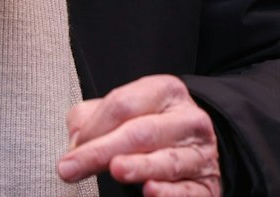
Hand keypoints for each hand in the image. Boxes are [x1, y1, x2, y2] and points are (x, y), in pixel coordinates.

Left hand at [57, 74, 221, 195]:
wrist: (197, 147)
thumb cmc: (154, 126)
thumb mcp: (126, 110)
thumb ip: (94, 117)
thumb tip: (76, 141)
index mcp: (165, 91)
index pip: (123, 104)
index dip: (94, 127)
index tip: (71, 149)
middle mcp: (187, 119)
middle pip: (142, 132)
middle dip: (103, 151)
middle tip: (72, 167)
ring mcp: (200, 152)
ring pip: (167, 160)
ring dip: (139, 167)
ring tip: (117, 170)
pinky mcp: (208, 185)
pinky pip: (187, 190)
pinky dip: (169, 193)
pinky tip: (151, 191)